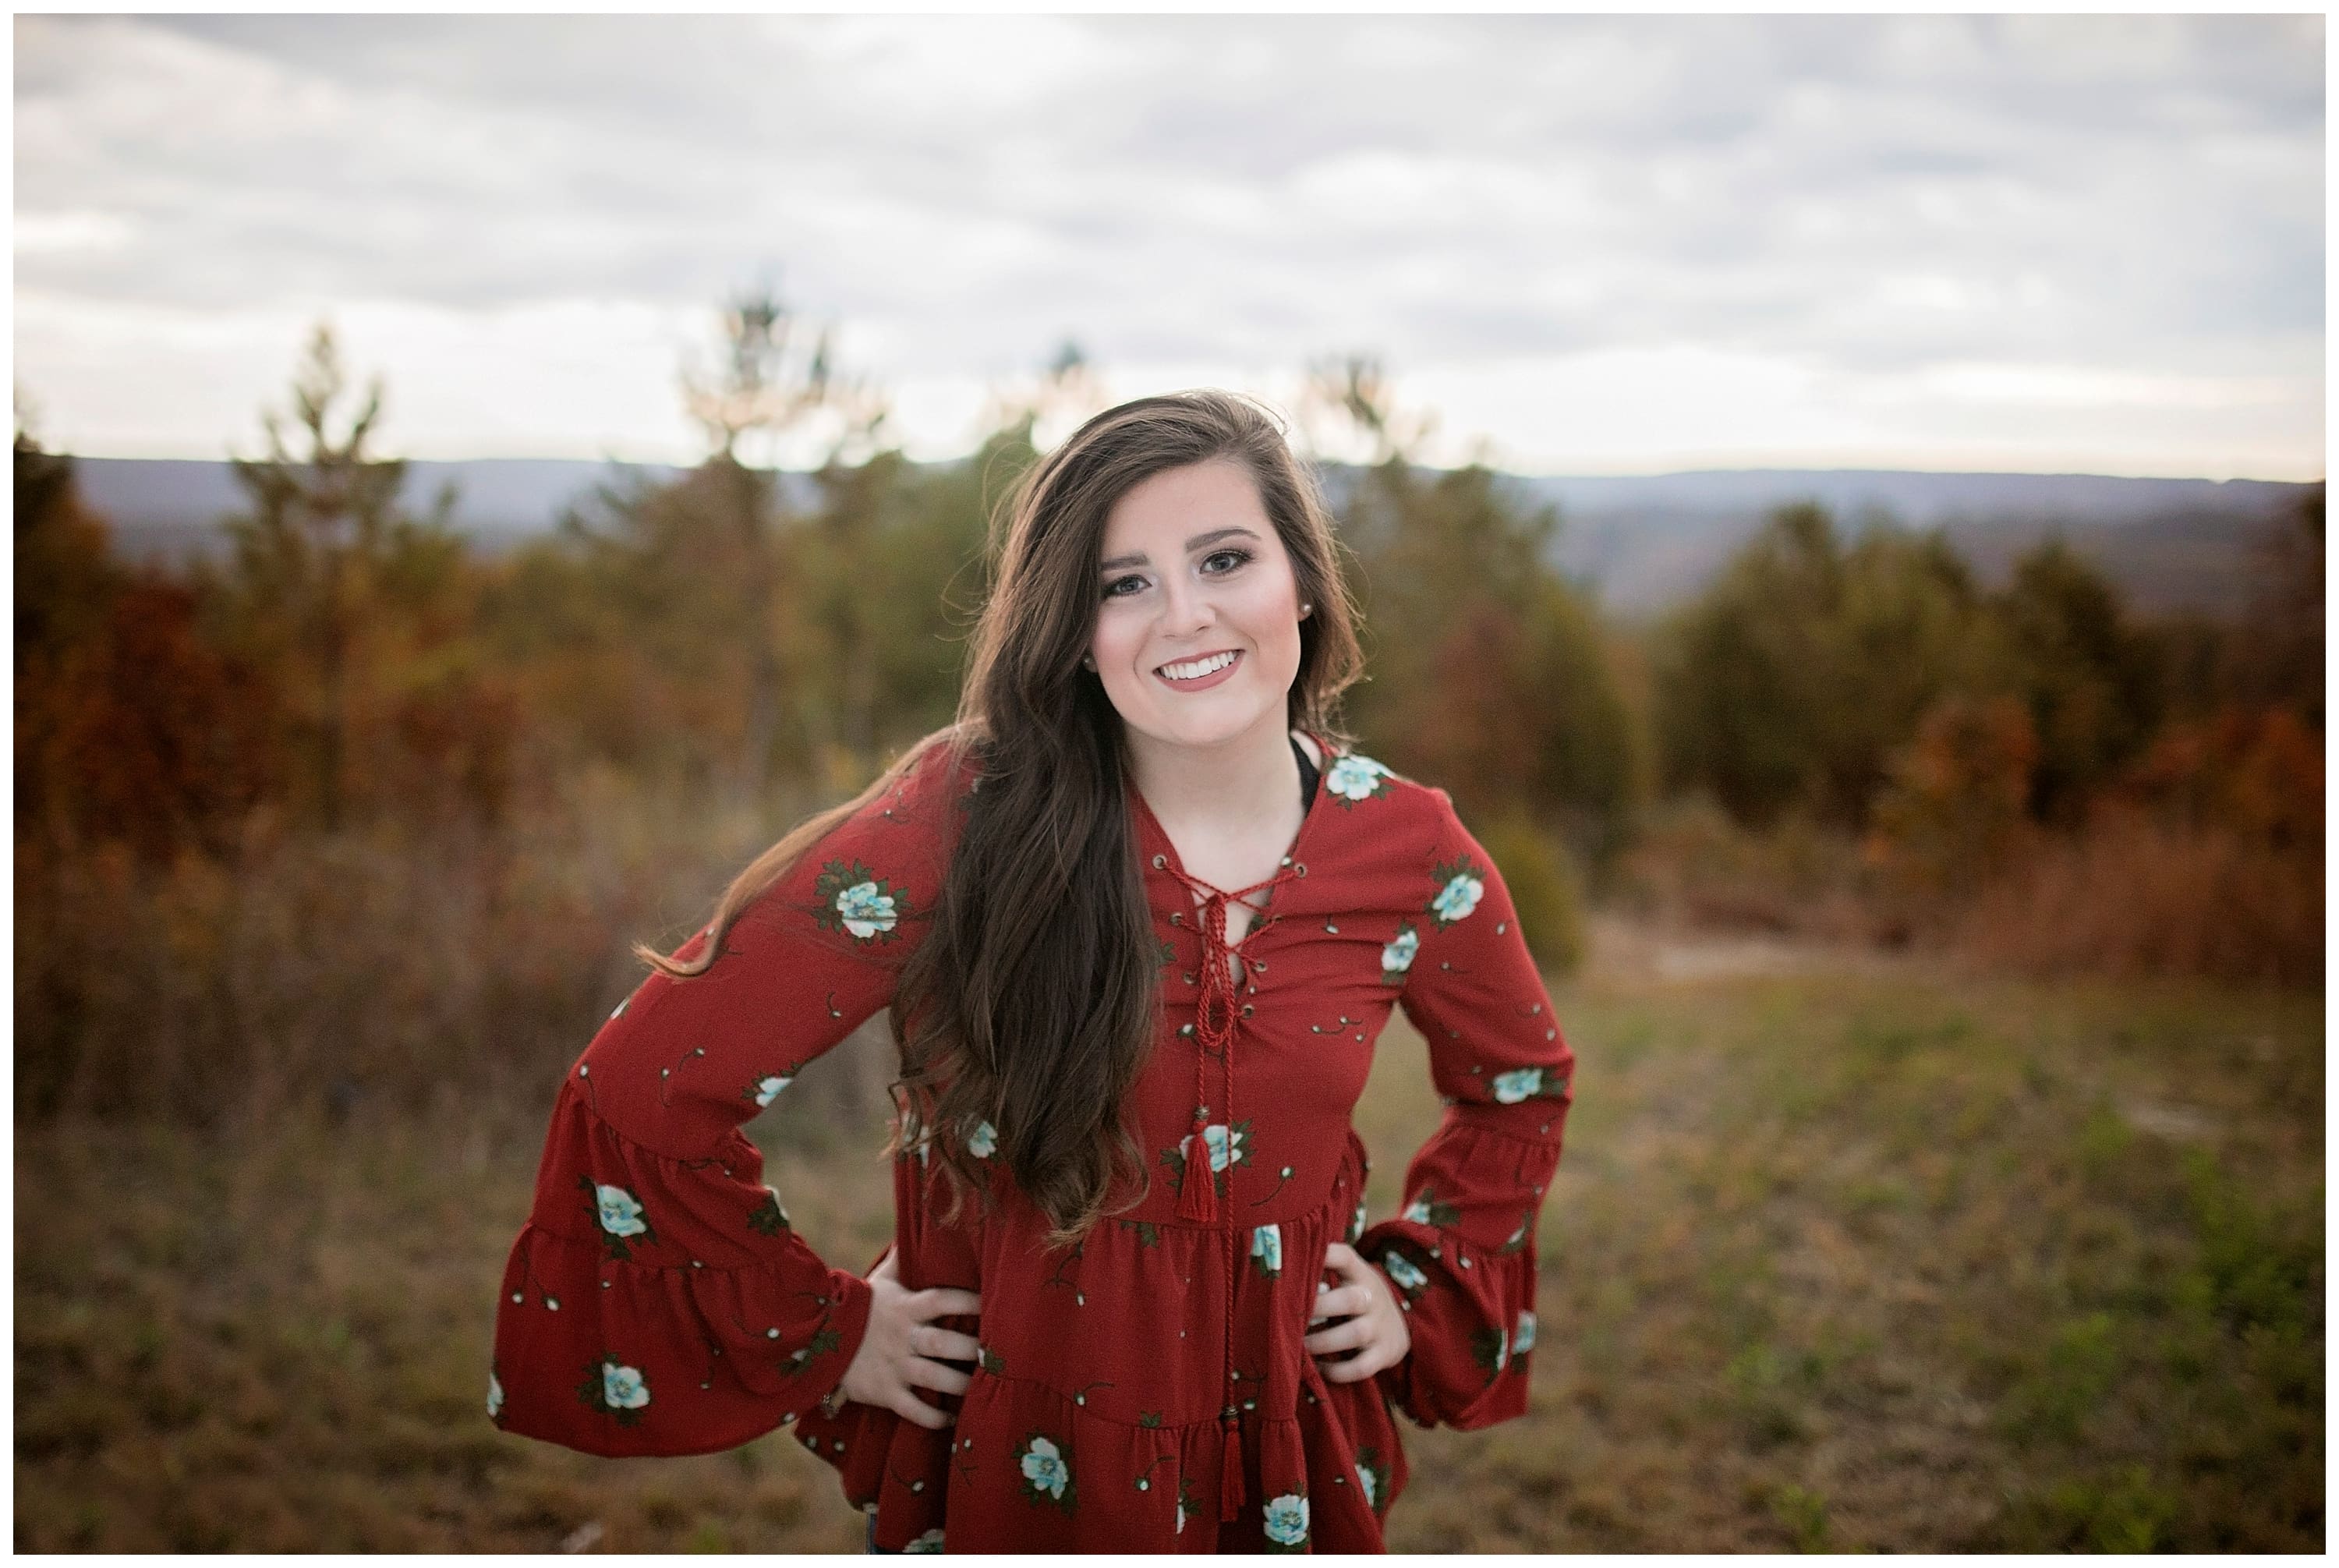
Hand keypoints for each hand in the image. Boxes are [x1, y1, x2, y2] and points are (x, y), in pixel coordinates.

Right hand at [833, 1247, 981, 1430]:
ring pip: (932, 1378)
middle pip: (941, 1343)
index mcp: (906, 1308)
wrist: (818, 1340)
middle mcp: (903, 1337)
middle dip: (970, 1350)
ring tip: (982, 1387)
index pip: (942, 1300)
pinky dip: (934, 1417)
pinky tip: (954, 1419)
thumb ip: (903, 1259)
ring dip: (960, 1385)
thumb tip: (917, 1226)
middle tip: (996, 1354)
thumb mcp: (881, 1280)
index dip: (967, 1301)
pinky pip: (913, 1409)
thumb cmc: (861, 1307)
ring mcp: (894, 1367)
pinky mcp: (885, 1392)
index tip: (992, 1304)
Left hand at [1304, 1240, 1410, 1381]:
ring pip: (1355, 1334)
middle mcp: (1373, 1298)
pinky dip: (1337, 1371)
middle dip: (1318, 1308)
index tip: (1298, 1257)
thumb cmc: (1357, 1299)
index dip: (1326, 1255)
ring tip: (1300, 1344)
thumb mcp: (1349, 1278)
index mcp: (1360, 1274)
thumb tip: (1277, 1267)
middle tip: (1291, 1316)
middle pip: (1350, 1299)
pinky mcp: (1383, 1355)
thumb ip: (1323, 1269)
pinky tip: (1319, 1367)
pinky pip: (1361, 1367)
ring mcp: (1380, 1327)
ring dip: (1322, 1342)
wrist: (1396, 1329)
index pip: (1345, 1256)